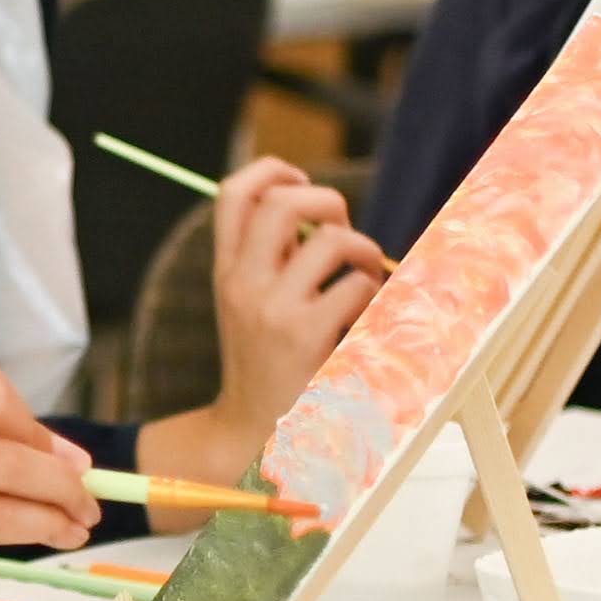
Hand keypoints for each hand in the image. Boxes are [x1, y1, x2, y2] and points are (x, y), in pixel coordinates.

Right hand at [210, 160, 391, 439]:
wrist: (250, 430)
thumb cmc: (263, 363)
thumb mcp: (249, 303)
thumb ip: (273, 258)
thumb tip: (316, 210)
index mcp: (226, 269)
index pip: (232, 193)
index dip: (272, 170)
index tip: (300, 181)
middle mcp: (243, 282)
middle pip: (282, 202)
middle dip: (327, 199)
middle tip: (342, 227)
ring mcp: (272, 307)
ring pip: (333, 241)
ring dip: (365, 250)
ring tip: (365, 275)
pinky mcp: (305, 335)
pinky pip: (357, 287)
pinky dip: (374, 295)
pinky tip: (366, 316)